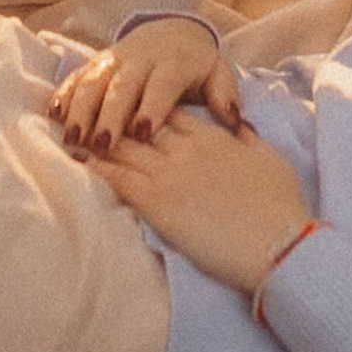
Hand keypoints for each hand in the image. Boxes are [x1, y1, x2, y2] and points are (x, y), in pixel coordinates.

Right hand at [53, 16, 239, 152]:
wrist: (171, 29)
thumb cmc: (195, 65)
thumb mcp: (217, 73)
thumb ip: (225, 94)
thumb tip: (235, 119)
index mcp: (173, 62)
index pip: (162, 83)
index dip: (152, 106)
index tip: (142, 132)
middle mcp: (140, 59)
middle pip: (123, 85)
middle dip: (110, 114)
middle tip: (101, 144)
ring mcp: (114, 59)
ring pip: (94, 82)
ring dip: (81, 109)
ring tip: (72, 138)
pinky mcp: (95, 63)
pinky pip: (76, 77)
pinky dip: (64, 94)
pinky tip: (54, 117)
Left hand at [78, 106, 312, 295]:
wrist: (278, 243)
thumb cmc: (280, 206)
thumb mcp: (270, 159)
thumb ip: (248, 138)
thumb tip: (238, 124)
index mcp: (213, 138)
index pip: (172, 114)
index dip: (148, 110)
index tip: (129, 109)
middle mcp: (187, 149)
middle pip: (140, 125)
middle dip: (114, 118)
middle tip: (87, 114)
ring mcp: (170, 174)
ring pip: (124, 147)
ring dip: (96, 138)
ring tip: (71, 131)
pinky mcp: (159, 204)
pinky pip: (119, 179)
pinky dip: (97, 167)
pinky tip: (78, 160)